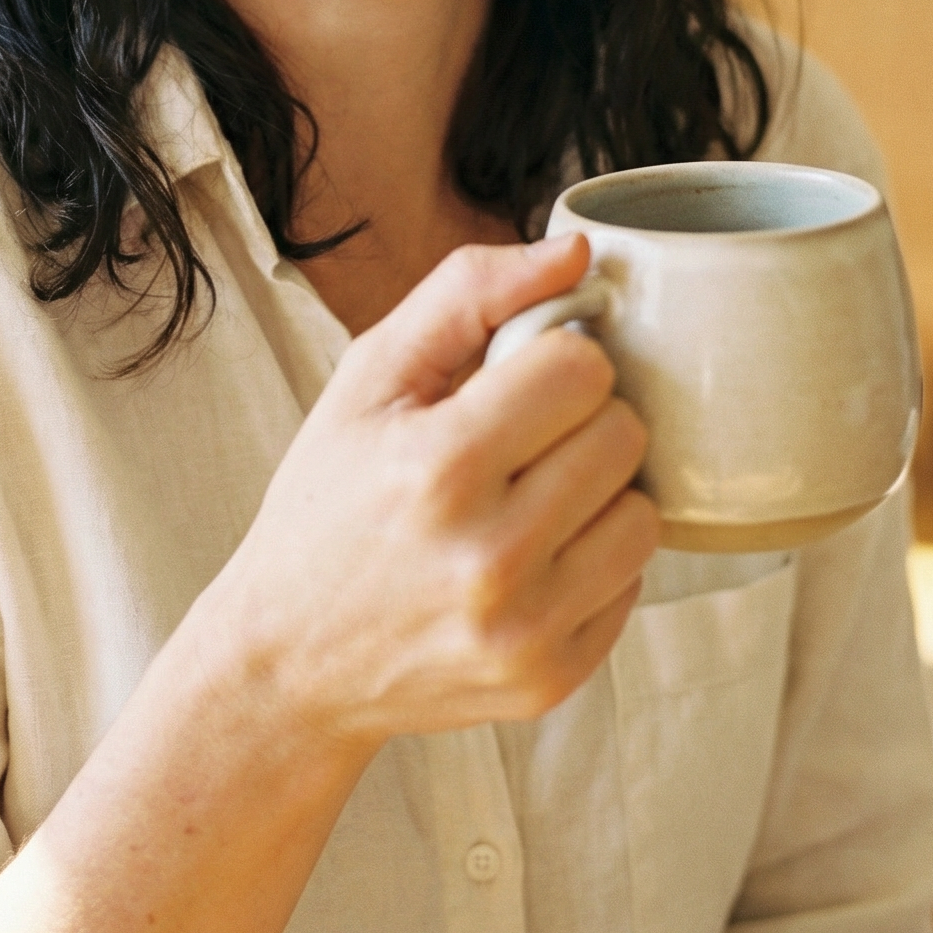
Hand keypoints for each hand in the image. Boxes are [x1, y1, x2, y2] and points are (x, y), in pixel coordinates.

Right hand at [217, 231, 660, 753]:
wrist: (289, 658)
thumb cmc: (330, 501)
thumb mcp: (369, 376)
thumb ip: (470, 294)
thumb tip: (579, 254)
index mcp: (438, 466)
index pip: (582, 369)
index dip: (553, 360)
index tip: (513, 382)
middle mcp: (488, 556)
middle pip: (624, 435)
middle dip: (580, 422)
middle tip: (519, 440)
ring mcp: (524, 629)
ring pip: (643, 514)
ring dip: (597, 493)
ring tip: (529, 498)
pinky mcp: (551, 679)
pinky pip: (631, 584)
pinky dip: (590, 561)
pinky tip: (528, 558)